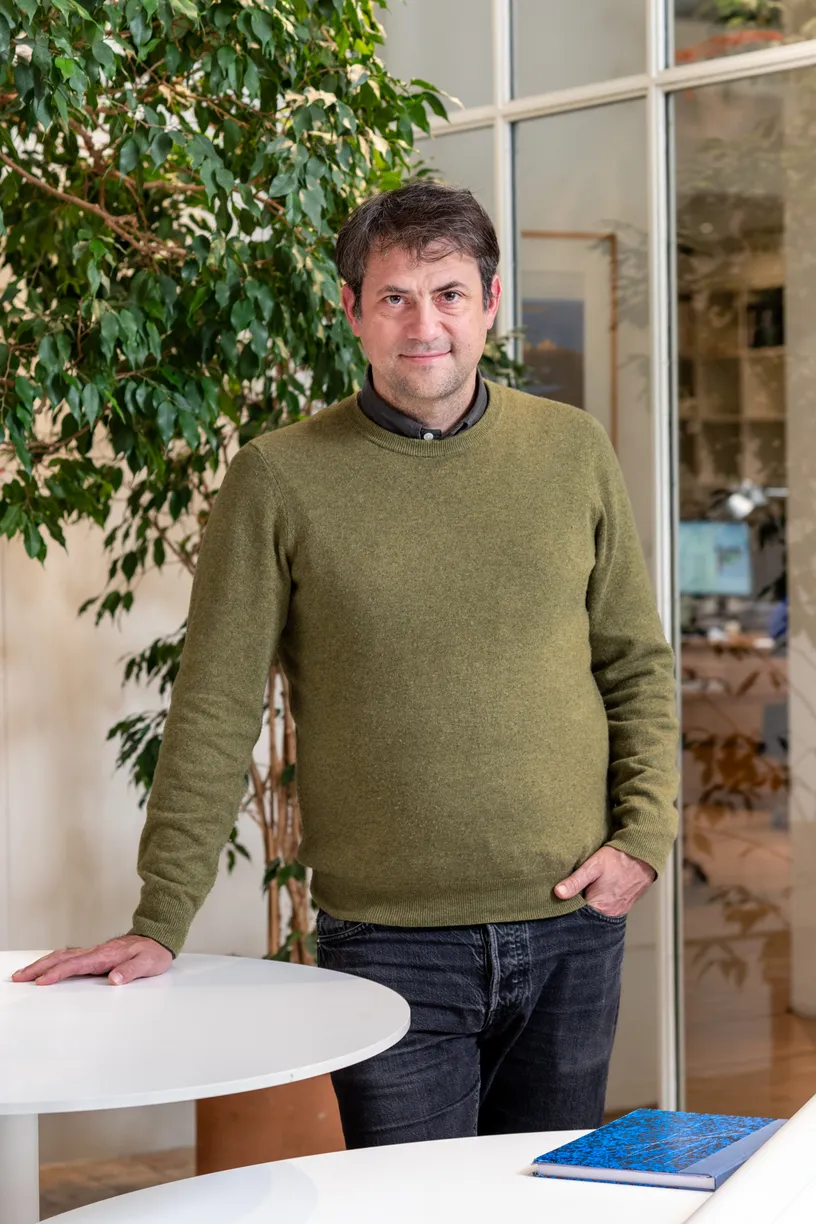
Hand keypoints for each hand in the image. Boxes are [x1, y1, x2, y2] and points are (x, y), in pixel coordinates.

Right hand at [11, 936, 172, 986]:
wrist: (158, 939)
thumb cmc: (152, 953)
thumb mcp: (147, 963)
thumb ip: (131, 971)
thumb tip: (114, 979)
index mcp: (105, 955)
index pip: (76, 965)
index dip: (58, 973)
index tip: (42, 981)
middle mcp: (96, 952)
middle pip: (62, 958)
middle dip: (39, 968)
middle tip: (19, 977)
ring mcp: (93, 952)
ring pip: (62, 956)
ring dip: (42, 964)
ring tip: (25, 973)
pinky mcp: (95, 955)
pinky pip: (69, 957)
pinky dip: (53, 961)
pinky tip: (46, 966)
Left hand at [554, 846, 655, 916]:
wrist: (643, 856)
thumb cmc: (618, 859)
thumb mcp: (593, 866)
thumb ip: (575, 881)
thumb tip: (558, 893)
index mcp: (600, 907)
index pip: (576, 916)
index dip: (566, 908)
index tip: (558, 901)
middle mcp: (610, 914)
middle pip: (587, 916)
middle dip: (576, 908)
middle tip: (568, 895)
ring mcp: (618, 911)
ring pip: (596, 913)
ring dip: (588, 905)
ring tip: (581, 893)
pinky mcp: (623, 906)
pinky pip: (606, 909)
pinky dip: (598, 903)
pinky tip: (595, 893)